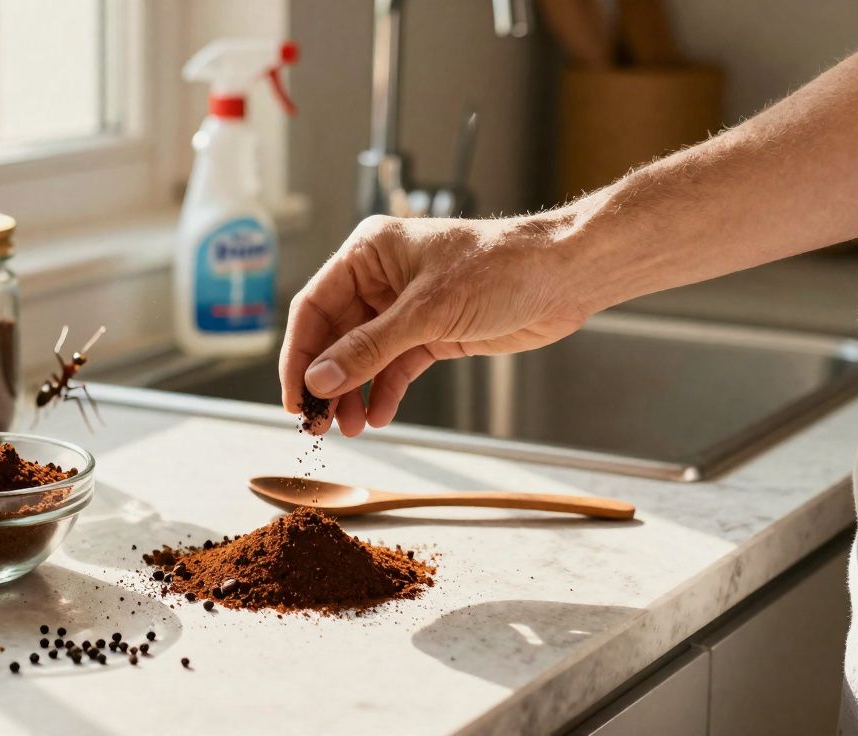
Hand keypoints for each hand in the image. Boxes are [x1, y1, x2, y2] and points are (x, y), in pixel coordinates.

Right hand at [279, 214, 589, 435]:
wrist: (563, 277)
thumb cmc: (500, 268)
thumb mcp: (426, 312)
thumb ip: (368, 349)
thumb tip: (319, 380)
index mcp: (369, 253)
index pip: (314, 307)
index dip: (300, 355)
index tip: (293, 397)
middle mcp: (381, 278)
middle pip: (335, 336)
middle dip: (327, 382)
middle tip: (317, 424)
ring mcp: (406, 307)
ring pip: (364, 357)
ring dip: (354, 393)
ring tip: (349, 429)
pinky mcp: (431, 332)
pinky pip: (395, 367)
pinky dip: (385, 392)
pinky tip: (379, 416)